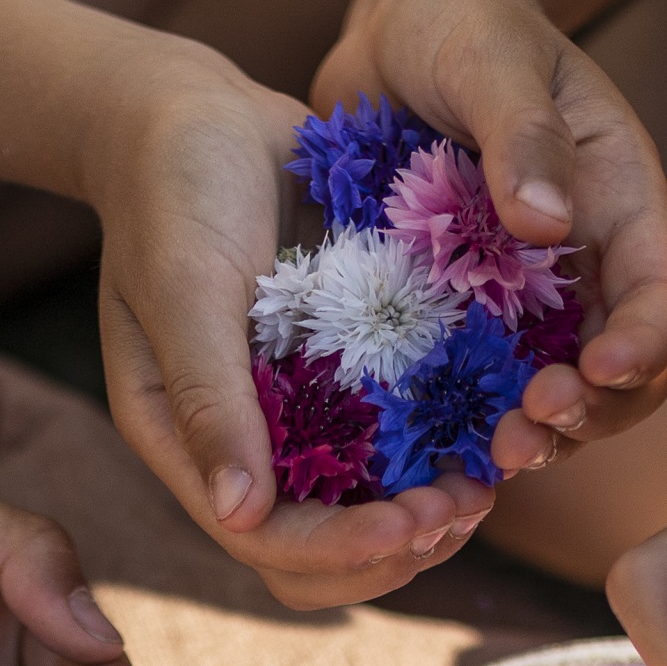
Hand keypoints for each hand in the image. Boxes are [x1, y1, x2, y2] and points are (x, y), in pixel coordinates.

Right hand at [89, 63, 501, 610]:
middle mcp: (247, 445)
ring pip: (370, 504)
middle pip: (323, 552)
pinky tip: (494, 427)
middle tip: (465, 507)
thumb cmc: (172, 189)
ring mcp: (301, 412)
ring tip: (488, 482)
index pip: (266, 542)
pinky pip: (400, 437)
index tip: (412, 522)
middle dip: (396, 546)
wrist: (201, 112)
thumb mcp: (183, 286)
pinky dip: (446, 447)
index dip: (341, 549)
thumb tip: (240, 514)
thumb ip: (209, 396)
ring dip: (431, 512)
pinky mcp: (349, 371)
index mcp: (189, 443)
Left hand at [316, 0, 666, 474]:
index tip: (597, 371)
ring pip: (554, 394)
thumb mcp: (492, 56)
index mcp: (621, 200)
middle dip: (591, 414)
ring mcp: (525, 297)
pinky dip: (465, 423)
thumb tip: (547, 224)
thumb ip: (522, 132)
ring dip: (535, 435)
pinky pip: (477, 386)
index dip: (640, 344)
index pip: (657, 292)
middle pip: (623, 371)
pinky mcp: (464, 314)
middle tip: (531, 428)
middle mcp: (585, 262)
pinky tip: (431, 450)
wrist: (401, 24)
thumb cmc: (463, 17)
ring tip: (493, 456)